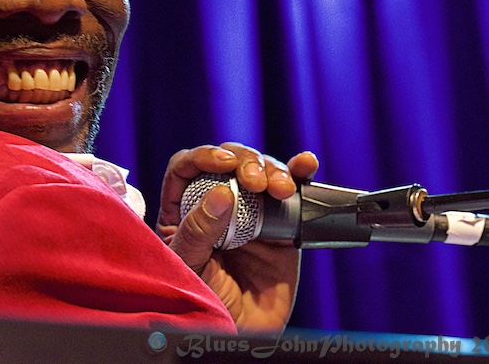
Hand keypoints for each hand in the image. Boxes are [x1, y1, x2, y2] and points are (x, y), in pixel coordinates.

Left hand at [156, 142, 318, 332]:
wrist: (241, 332)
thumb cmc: (203, 302)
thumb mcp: (191, 265)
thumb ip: (199, 230)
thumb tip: (220, 191)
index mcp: (184, 209)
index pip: (187, 168)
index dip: (204, 156)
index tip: (224, 162)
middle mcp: (217, 204)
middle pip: (228, 162)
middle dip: (244, 162)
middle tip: (254, 182)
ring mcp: (251, 212)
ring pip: (260, 171)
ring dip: (272, 169)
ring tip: (278, 188)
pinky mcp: (282, 225)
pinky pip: (292, 192)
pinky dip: (299, 172)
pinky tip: (305, 164)